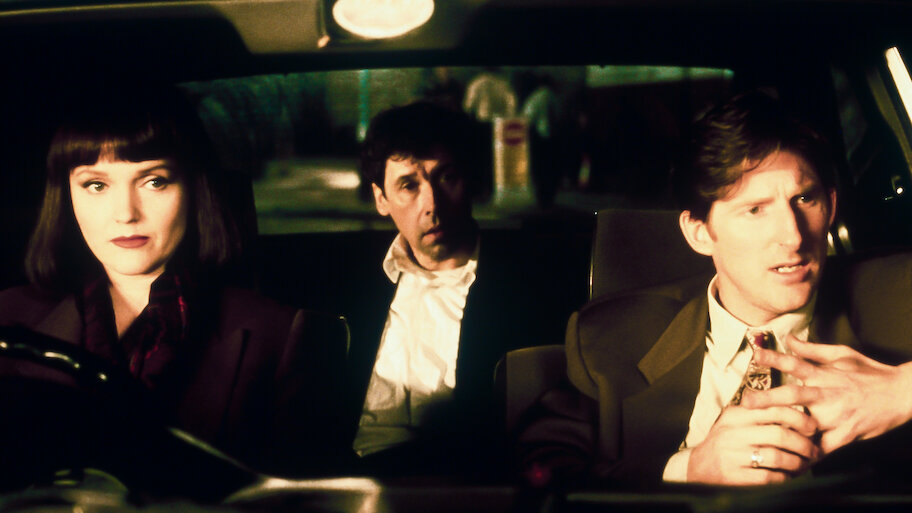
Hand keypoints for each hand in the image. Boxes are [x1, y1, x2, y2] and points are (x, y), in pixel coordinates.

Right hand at [687, 402, 819, 484]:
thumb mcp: (734, 421)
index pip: (773, 410)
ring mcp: (732, 455)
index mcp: (735, 415)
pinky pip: (768, 477)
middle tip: (813, 450)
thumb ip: (757, 413)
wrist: (697, 467)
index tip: (812, 427)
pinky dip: (783, 478)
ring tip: (803, 464)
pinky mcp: (734, 476)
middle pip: (779, 434)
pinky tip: (788, 477)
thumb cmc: (724, 442)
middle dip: (803, 444)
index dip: (799, 418)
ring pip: (777, 457)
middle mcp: (732, 433)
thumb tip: (796, 410)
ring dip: (796, 463)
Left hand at [744, 336, 911, 453]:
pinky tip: (791, 459)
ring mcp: (837, 415)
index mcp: (825, 374)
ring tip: (761, 434)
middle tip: (746, 401)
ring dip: (784, 428)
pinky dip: (807, 454)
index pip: (795, 362)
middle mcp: (828, 393)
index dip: (774, 358)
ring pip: (806, 422)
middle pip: (794, 393)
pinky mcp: (847, 433)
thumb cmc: (870, 373)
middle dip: (768, 397)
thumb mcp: (842, 355)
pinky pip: (823, 447)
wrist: (902, 394)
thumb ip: (813, 350)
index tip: (754, 354)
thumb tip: (789, 338)